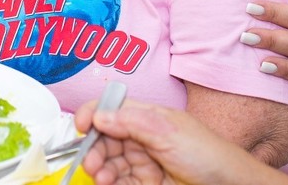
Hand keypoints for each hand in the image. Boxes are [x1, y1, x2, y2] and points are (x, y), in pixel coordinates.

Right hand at [74, 99, 287, 184]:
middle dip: (93, 148)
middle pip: (105, 138)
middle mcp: (142, 138)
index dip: (93, 113)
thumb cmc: (208, 154)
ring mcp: (143, 162)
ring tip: (102, 176)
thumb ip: (130, 121)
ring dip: (99, 168)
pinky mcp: (146, 184)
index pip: (112, 109)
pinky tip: (108, 183)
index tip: (79, 126)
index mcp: (147, 117)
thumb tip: (98, 114)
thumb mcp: (167, 131)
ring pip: (109, 162)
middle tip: (91, 161)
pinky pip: (118, 182)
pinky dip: (108, 183)